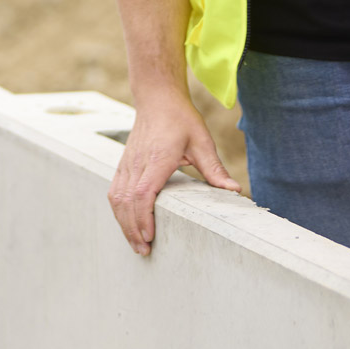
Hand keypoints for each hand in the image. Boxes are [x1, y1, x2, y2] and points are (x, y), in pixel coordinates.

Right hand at [108, 96, 239, 255]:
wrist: (157, 98)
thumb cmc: (180, 119)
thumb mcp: (202, 142)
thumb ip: (215, 170)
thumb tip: (234, 191)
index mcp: (157, 159)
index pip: (143, 193)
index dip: (143, 218)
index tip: (150, 237)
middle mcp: (138, 163)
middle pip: (127, 202)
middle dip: (133, 229)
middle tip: (144, 250)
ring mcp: (127, 163)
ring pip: (117, 198)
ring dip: (124, 223)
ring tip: (136, 243)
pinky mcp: (123, 164)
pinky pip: (114, 191)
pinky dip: (118, 211)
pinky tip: (127, 223)